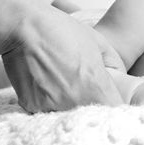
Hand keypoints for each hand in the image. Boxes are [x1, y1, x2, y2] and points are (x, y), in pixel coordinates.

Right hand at [1, 8, 123, 112]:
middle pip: (92, 115)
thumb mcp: (100, 43)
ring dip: (71, 105)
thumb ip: (115, 66)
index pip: (114, 108)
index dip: (114, 102)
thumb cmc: (63, 31)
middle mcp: (74, 100)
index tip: (109, 95)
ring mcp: (51, 106)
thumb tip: (120, 80)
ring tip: (65, 82)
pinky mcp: (32, 107)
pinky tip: (49, 83)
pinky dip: (51, 102)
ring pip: (69, 115)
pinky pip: (48, 111)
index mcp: (94, 85)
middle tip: (85, 87)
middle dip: (93, 105)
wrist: (24, 29)